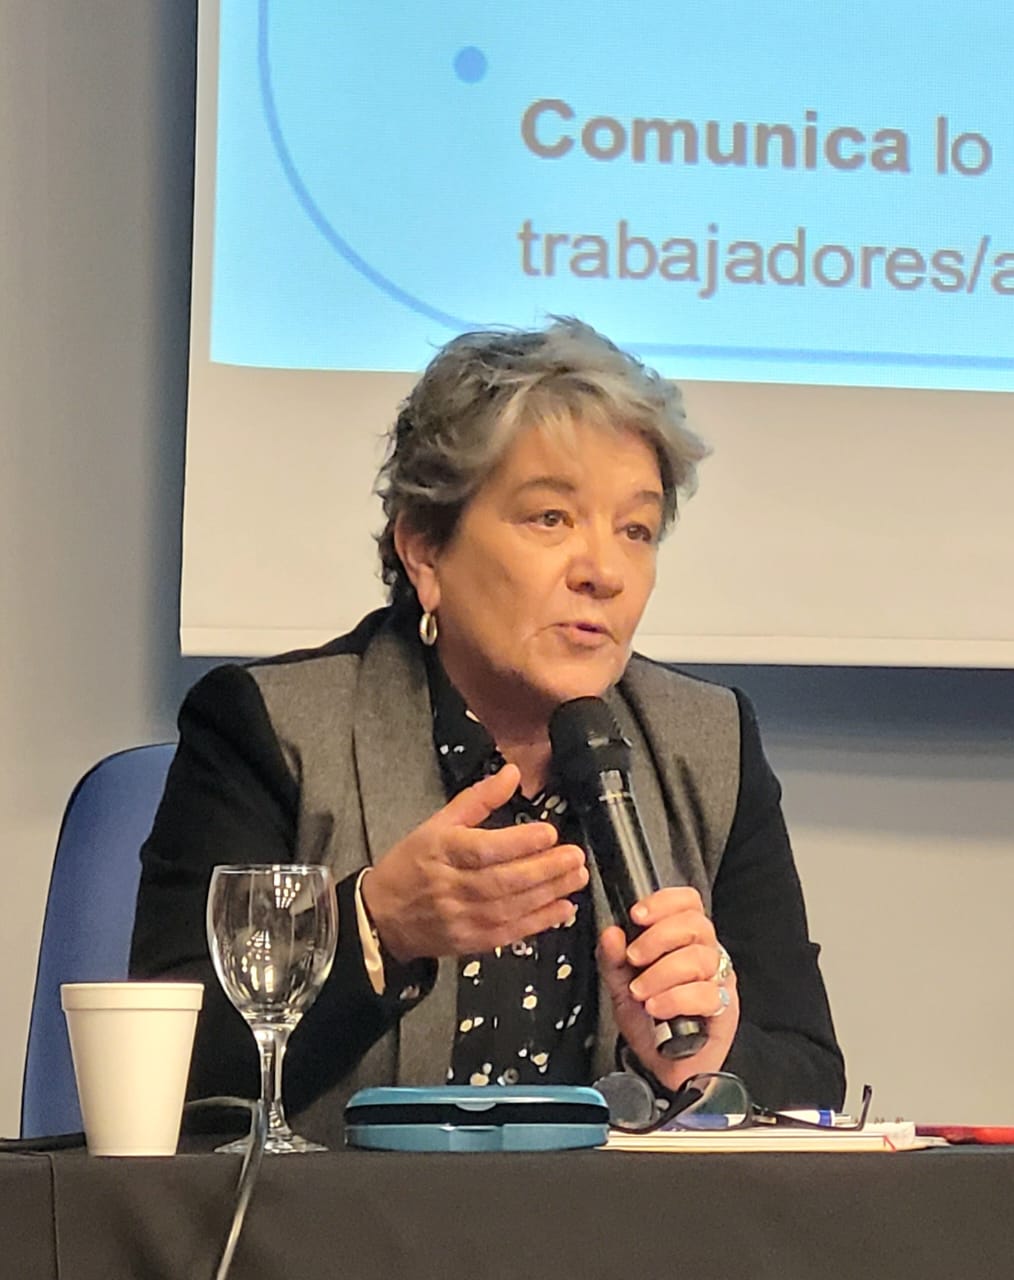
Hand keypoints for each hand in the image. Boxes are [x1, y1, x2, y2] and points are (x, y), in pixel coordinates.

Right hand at [361, 763, 588, 963]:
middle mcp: (452, 886)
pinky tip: (564, 909)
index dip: (518, 843)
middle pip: (503, 881)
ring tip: (576, 877)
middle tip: (575, 857)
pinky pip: (510, 933)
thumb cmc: (413, 863)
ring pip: (511, 907)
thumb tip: (513, 772)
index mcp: (442, 851)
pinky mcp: (471, 942)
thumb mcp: (438, 823)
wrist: (383, 917)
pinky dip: (540, 922)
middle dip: (544, 870)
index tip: (549, 832)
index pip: (484, 849)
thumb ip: (479, 799)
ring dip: (549, 894)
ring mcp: (462, 918)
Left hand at [597, 886, 738, 1092]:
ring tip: (640, 992)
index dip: (664, 902)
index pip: (688, 902)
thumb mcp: (620, 987)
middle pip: (696, 924)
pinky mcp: (724, 1008)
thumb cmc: (650, 1022)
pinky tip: (657, 1008)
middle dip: (658, 937)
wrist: (667, 1066)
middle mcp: (706, 954)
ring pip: (700, 958)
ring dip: (662, 973)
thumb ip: (613, 959)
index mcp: (683, 940)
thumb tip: (611, 933)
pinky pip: (706, 993)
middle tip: (634, 958)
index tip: (637, 915)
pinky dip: (675, 998)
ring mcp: (718, 980)